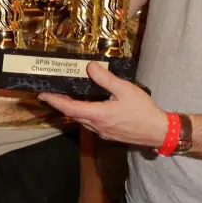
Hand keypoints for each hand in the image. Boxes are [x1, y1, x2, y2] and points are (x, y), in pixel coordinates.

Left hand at [40, 63, 169, 148]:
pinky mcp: (109, 135)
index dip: (54, 100)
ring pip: (82, 120)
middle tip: (52, 93)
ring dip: (72, 110)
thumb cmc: (143, 110)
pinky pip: (91, 124)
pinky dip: (84, 115)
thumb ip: (105, 79)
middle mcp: (97, 126)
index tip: (42, 95)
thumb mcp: (125, 89)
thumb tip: (90, 67)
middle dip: (61, 104)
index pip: (69, 107)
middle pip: (73, 114)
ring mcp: (103, 132)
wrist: (158, 132)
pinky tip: (89, 107)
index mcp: (98, 114)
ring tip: (67, 98)